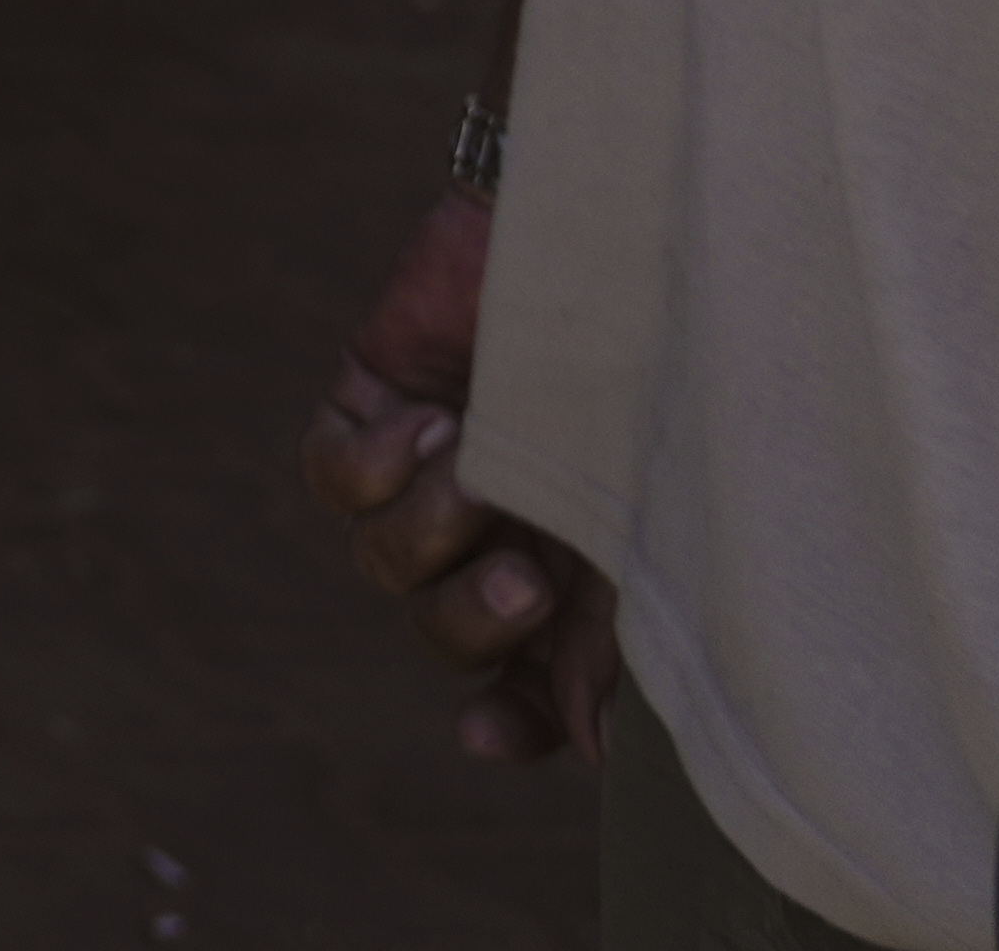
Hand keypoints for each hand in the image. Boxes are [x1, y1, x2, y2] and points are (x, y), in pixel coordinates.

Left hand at [302, 181, 612, 761]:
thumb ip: (626, 638)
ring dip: (429, 527)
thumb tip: (606, 756)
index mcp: (581, 565)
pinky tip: (430, 422)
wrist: (627, 241)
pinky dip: (371, 464)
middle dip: (472, 620)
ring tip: (482, 466)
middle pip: (441, 630)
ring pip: (379, 560)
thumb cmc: (669, 386)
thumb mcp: (658, 525)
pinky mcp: (374, 400)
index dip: (510, 720)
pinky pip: (329, 479)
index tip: (484, 737)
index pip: (525, 678)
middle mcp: (502, 527)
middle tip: (526, 579)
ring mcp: (434, 465)